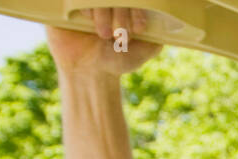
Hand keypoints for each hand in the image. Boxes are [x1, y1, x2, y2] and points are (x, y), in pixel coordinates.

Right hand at [46, 8, 161, 76]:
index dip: (138, 10)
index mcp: (125, 5)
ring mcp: (86, 1)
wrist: (88, 72)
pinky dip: (85, 5)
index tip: (140, 30)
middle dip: (122, 12)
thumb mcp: (143, 51)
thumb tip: (170, 25)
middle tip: (120, 35)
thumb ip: (157, 38)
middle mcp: (106, 0)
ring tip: (105, 34)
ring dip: (104, 11)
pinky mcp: (67, 5)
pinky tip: (87, 18)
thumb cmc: (116, 60)